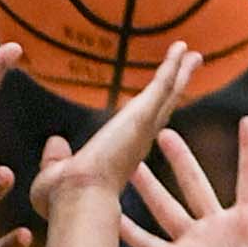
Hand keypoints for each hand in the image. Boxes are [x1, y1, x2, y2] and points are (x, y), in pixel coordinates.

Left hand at [30, 42, 201, 213]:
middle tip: (189, 68)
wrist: (75, 198)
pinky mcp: (143, 117)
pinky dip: (173, 67)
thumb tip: (56, 144)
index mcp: (120, 156)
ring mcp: (143, 129)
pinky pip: (162, 86)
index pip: (142, 129)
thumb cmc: (64, 198)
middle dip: (177, 88)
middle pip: (164, 109)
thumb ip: (57, 158)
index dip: (153, 113)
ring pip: (168, 95)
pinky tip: (180, 47)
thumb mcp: (55, 174)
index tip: (158, 100)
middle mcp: (138, 142)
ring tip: (192, 54)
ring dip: (180, 73)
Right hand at [119, 115, 247, 246]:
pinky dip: (130, 231)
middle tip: (165, 130)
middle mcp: (219, 229)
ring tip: (132, 162)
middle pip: (197, 184)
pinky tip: (112, 215)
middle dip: (181, 158)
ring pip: (168, 207)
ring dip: (150, 186)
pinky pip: (150, 244)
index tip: (247, 121)